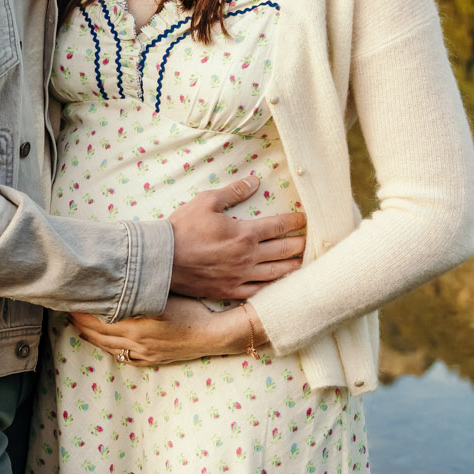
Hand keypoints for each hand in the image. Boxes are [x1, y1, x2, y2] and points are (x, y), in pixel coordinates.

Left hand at [71, 298, 264, 366]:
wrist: (214, 334)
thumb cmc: (193, 308)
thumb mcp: (166, 293)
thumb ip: (142, 288)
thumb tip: (120, 274)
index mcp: (138, 322)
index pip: (100, 316)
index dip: (82, 308)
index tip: (72, 297)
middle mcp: (136, 340)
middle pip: (98, 332)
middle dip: (81, 320)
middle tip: (67, 308)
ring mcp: (142, 353)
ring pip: (107, 346)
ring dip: (89, 335)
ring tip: (76, 324)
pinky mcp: (150, 360)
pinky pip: (122, 357)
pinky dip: (108, 348)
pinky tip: (101, 341)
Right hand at [165, 176, 304, 298]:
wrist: (162, 259)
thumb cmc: (183, 228)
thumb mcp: (206, 202)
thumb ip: (234, 192)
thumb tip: (255, 181)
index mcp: (245, 233)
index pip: (279, 225)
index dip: (295, 221)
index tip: (305, 219)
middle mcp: (248, 256)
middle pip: (284, 250)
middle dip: (301, 244)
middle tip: (311, 241)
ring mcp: (241, 276)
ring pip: (277, 273)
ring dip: (293, 267)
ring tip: (303, 263)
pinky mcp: (230, 290)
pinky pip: (259, 292)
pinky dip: (274, 288)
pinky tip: (281, 285)